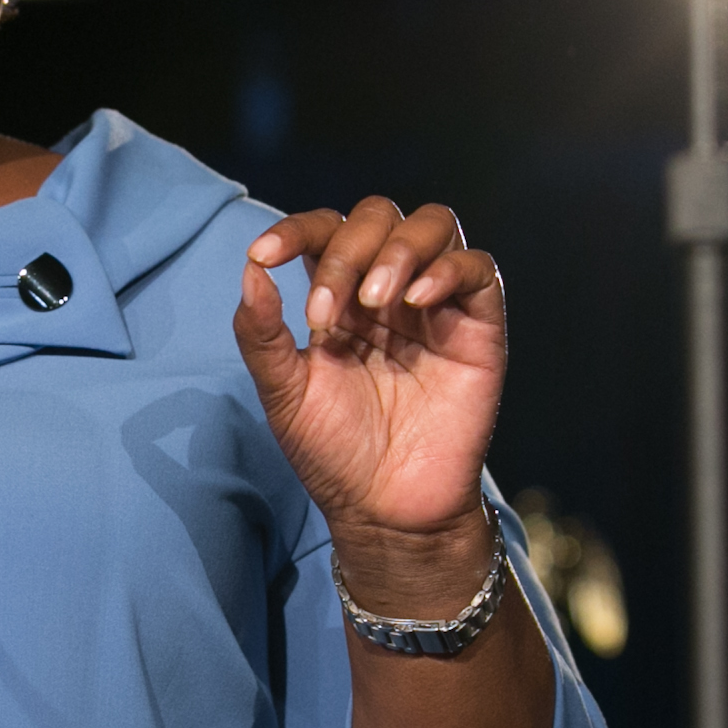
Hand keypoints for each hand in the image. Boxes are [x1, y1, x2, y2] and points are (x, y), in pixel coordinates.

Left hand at [235, 200, 507, 608]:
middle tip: (326, 311)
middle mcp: (390, 291)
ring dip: (398, 250)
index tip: (264, 255)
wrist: (385, 510)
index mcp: (341, 297)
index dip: (295, 231)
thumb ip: (262, 334)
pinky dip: (446, 270)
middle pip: (378, 216)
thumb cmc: (334, 453)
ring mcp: (437, 306)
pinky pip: (479, 268)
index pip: (325, 231)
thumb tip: (249, 270)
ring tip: (377, 301)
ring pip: (434, 225)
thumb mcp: (284, 394)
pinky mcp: (479, 328)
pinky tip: (415, 302)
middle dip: (347, 249)